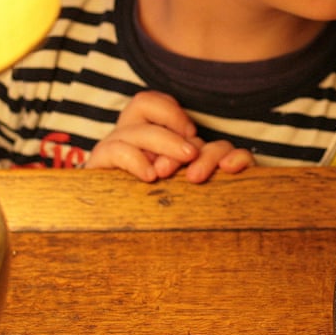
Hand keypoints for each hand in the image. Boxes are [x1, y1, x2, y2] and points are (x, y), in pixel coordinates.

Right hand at [86, 90, 255, 181]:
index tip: (194, 137)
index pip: (159, 102)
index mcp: (149, 126)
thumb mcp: (192, 175)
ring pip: (133, 130)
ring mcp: (112, 146)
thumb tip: (237, 162)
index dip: (177, 114)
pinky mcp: (98, 166)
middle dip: (172, 125)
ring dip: (160, 144)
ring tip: (173, 168)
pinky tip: (150, 176)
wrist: (126, 231)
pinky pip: (113, 151)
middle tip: (191, 153)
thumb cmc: (167, 198)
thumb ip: (215, 163)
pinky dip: (134, 161)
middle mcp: (129, 130)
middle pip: (143, 103)